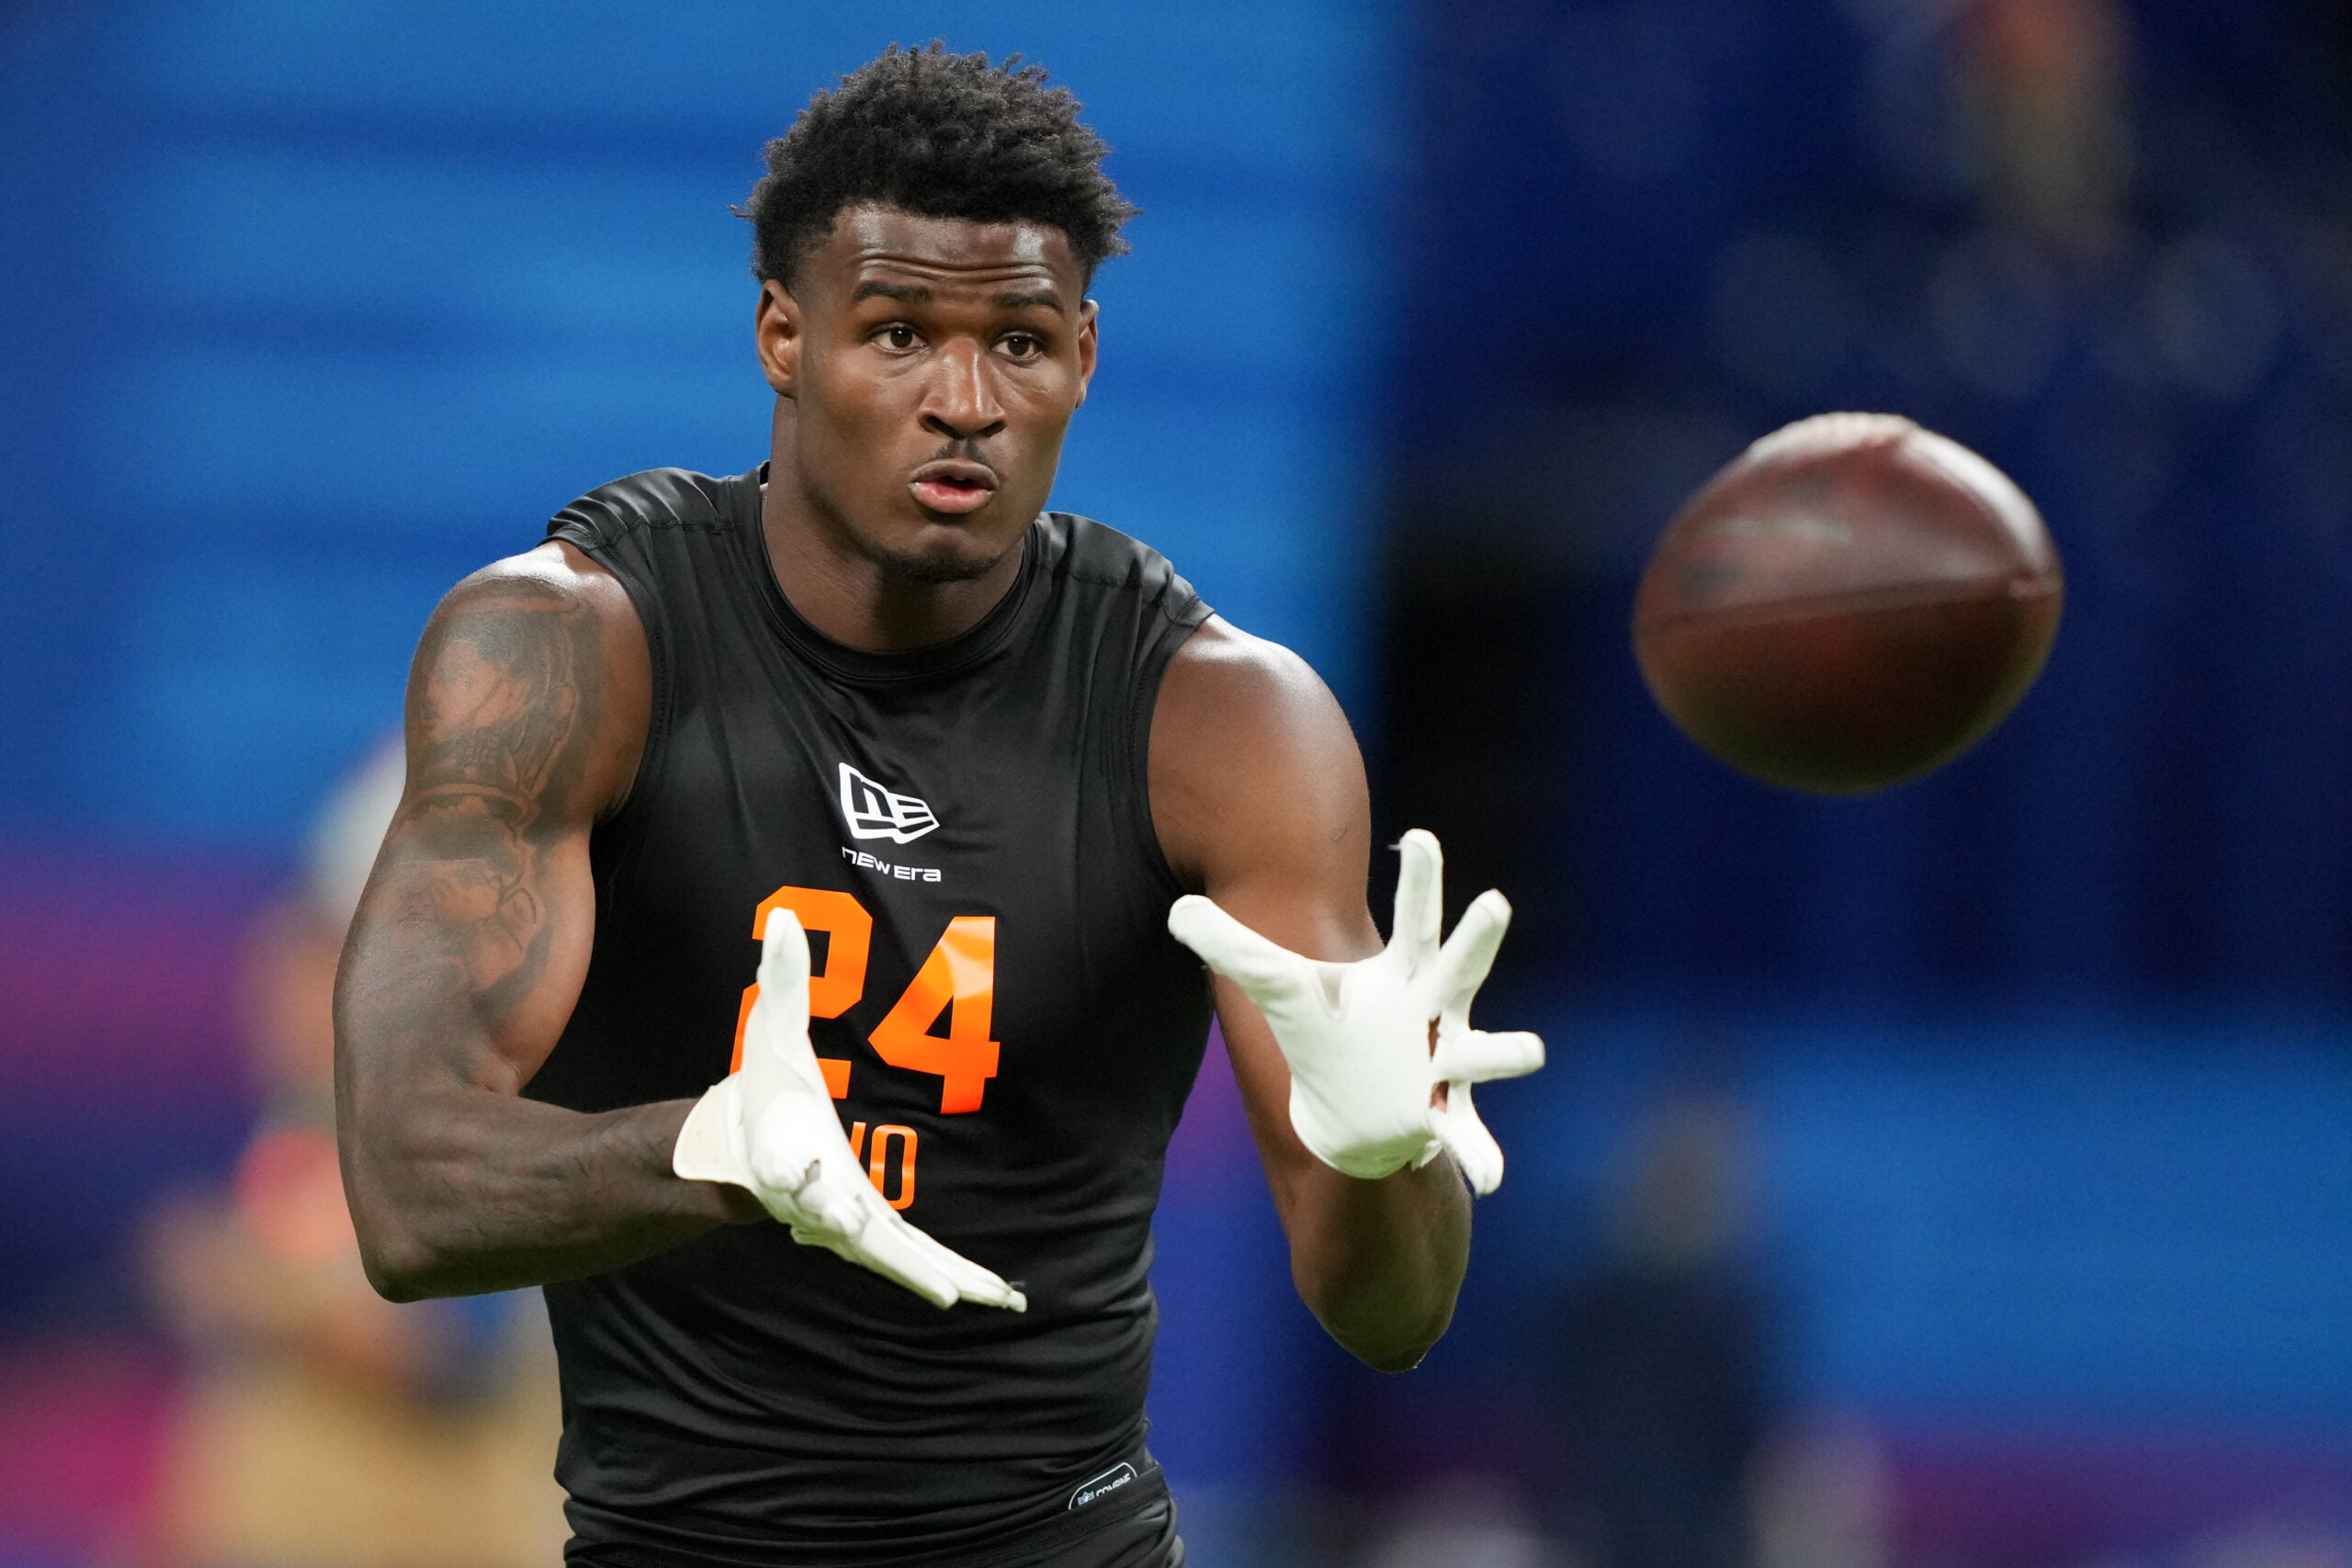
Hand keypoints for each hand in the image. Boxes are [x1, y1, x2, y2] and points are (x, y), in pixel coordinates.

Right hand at [674, 909, 1024, 1310]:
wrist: (744, 1148)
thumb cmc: (765, 1092)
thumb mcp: (769, 1032)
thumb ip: (781, 979)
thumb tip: (782, 919)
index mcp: (796, 1157)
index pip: (805, 1179)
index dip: (814, 1190)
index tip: (834, 1207)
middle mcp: (824, 1205)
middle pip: (863, 1240)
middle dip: (906, 1264)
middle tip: (948, 1292)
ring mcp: (850, 1226)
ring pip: (900, 1261)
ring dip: (946, 1280)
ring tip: (997, 1300)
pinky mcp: (871, 1235)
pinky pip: (914, 1260)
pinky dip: (948, 1278)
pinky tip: (990, 1294)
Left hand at [1167, 829, 1542, 1194]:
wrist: (1354, 1117)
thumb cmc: (1329, 1035)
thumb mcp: (1280, 990)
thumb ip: (1234, 949)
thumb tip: (1176, 909)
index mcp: (1404, 973)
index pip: (1413, 917)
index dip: (1419, 877)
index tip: (1419, 834)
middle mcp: (1436, 1010)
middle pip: (1460, 965)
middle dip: (1477, 937)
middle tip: (1495, 901)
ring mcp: (1446, 1063)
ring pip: (1481, 1053)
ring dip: (1505, 1053)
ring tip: (1530, 1050)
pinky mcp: (1440, 1115)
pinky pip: (1466, 1136)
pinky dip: (1480, 1156)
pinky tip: (1491, 1179)